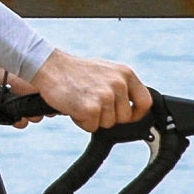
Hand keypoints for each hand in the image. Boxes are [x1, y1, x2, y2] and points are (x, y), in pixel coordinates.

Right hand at [24, 48, 150, 130]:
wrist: (49, 66)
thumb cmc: (75, 71)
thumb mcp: (106, 71)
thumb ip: (121, 86)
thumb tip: (134, 108)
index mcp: (125, 73)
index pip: (145, 102)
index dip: (136, 113)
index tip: (126, 115)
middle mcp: (118, 83)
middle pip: (125, 117)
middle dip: (108, 116)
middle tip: (92, 102)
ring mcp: (105, 96)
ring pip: (108, 124)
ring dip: (93, 118)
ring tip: (81, 101)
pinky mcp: (91, 108)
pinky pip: (92, 127)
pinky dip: (81, 121)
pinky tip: (73, 106)